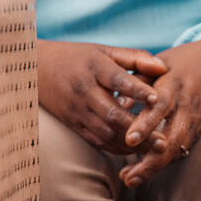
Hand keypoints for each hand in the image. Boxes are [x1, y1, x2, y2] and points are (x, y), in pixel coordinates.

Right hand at [38, 40, 167, 152]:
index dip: (138, 90)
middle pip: (113, 114)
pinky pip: (95, 140)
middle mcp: (84, 90)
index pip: (118, 80)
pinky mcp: (72, 123)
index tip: (157, 100)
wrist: (37, 68)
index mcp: (94, 67)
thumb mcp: (104, 51)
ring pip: (105, 132)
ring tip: (152, 149)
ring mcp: (77, 109)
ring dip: (129, 143)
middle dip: (139, 130)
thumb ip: (135, 58)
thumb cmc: (78, 57)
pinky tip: (133, 150)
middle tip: (163, 141)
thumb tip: (163, 68)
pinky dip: (115, 147)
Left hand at [118, 29, 200, 188]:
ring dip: (154, 166)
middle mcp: (187, 106)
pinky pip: (182, 149)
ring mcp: (195, 120)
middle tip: (128, 176)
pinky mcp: (199, 130)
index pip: (160, 106)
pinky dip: (164, 162)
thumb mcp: (157, 63)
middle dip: (151, 159)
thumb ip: (136, 81)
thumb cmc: (179, 62)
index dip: (145, 124)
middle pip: (172, 137)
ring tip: (130, 179)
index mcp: (174, 84)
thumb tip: (116, 103)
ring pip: (178, 148)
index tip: (129, 140)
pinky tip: (143, 172)